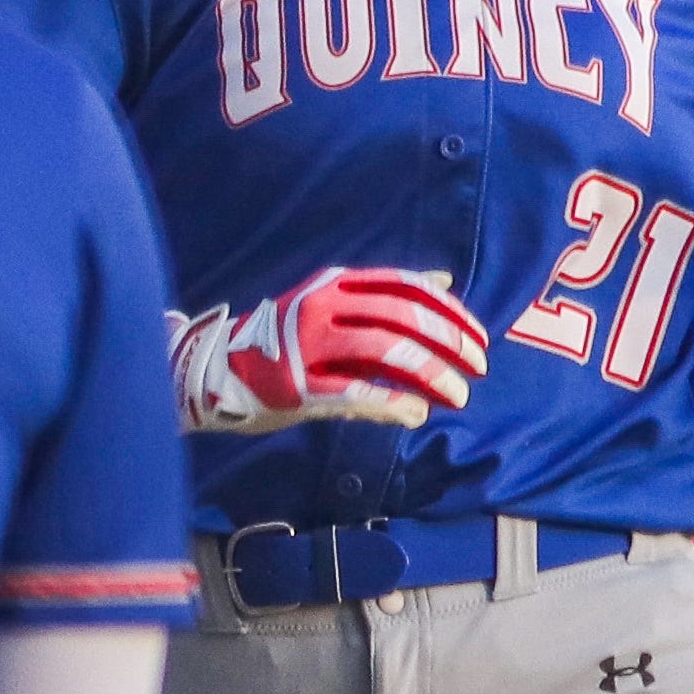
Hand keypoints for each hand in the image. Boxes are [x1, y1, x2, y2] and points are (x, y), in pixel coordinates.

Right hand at [168, 267, 486, 432]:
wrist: (215, 369)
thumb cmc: (285, 339)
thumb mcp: (334, 303)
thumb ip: (385, 295)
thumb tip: (445, 280)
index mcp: (334, 283)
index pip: (404, 286)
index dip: (448, 311)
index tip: (479, 336)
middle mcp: (321, 307)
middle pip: (400, 316)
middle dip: (448, 341)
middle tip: (479, 367)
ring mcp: (307, 346)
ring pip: (383, 351)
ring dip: (429, 373)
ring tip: (458, 395)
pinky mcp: (297, 386)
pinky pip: (354, 392)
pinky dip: (391, 402)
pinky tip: (416, 413)